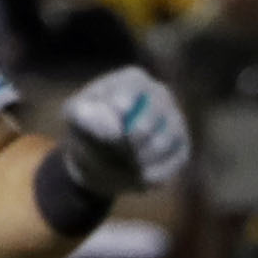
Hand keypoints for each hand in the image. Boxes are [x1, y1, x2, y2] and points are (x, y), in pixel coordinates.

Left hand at [58, 67, 190, 196]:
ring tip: (126, 167)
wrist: (100, 161)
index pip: (133, 89)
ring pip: (168, 139)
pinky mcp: (182, 146)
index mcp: (133, 80)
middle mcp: (160, 94)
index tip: (113, 132)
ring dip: (143, 159)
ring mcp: (175, 119)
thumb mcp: (74, 120)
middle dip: (135, 138)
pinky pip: (175, 161)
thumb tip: (117, 130)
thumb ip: (85, 117)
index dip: (123, 109)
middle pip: (156, 112)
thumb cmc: (84, 134)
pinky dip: (156, 174)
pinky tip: (140, 178)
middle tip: (121, 153)